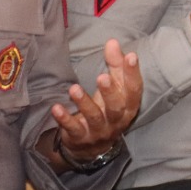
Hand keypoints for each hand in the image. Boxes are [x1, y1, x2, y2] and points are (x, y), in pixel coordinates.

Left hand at [52, 38, 141, 164]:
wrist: (93, 147)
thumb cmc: (106, 110)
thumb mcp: (114, 89)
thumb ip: (115, 65)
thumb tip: (113, 41)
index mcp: (128, 107)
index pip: (134, 90)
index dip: (133, 74)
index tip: (131, 56)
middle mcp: (116, 120)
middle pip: (116, 107)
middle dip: (110, 92)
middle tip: (102, 77)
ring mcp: (98, 131)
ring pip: (94, 117)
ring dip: (84, 103)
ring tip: (74, 89)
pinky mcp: (80, 138)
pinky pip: (73, 128)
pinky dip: (64, 119)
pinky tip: (56, 108)